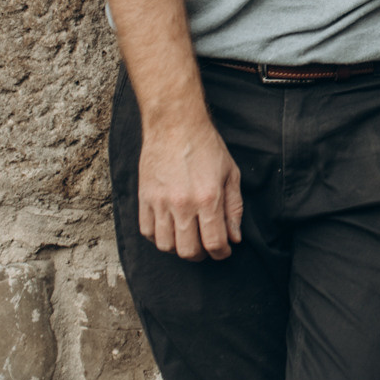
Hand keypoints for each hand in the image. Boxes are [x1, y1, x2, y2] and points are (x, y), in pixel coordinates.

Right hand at [138, 111, 243, 260]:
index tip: (224, 250)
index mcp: (208, 198)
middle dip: (201, 255)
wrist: (175, 125)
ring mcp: (160, 202)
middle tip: (207, 247)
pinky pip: (147, 231)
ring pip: (166, 246)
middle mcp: (183, 204)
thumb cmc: (207, 147)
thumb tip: (235, 238)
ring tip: (188, 238)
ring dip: (179, 248)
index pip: (214, 243)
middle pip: (188, 251)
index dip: (221, 253)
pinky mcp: (144, 198)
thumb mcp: (231, 173)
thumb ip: (234, 208)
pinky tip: (170, 228)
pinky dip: (159, 237)